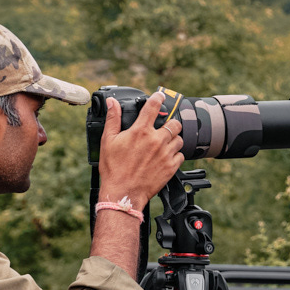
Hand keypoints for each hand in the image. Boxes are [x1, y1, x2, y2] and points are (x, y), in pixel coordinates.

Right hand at [97, 89, 186, 208]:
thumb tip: (113, 102)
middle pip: (174, 123)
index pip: (153, 107)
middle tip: (164, 128)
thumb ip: (113, 119)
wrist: (123, 193)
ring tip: (164, 144)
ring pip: (179, 139)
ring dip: (173, 139)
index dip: (158, 98)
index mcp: (140, 131)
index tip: (160, 96)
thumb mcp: (108, 141)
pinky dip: (176, 154)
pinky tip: (166, 157)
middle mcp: (156, 140)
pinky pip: (181, 155)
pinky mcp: (171, 167)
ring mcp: (166, 154)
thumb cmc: (114, 168)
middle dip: (170, 123)